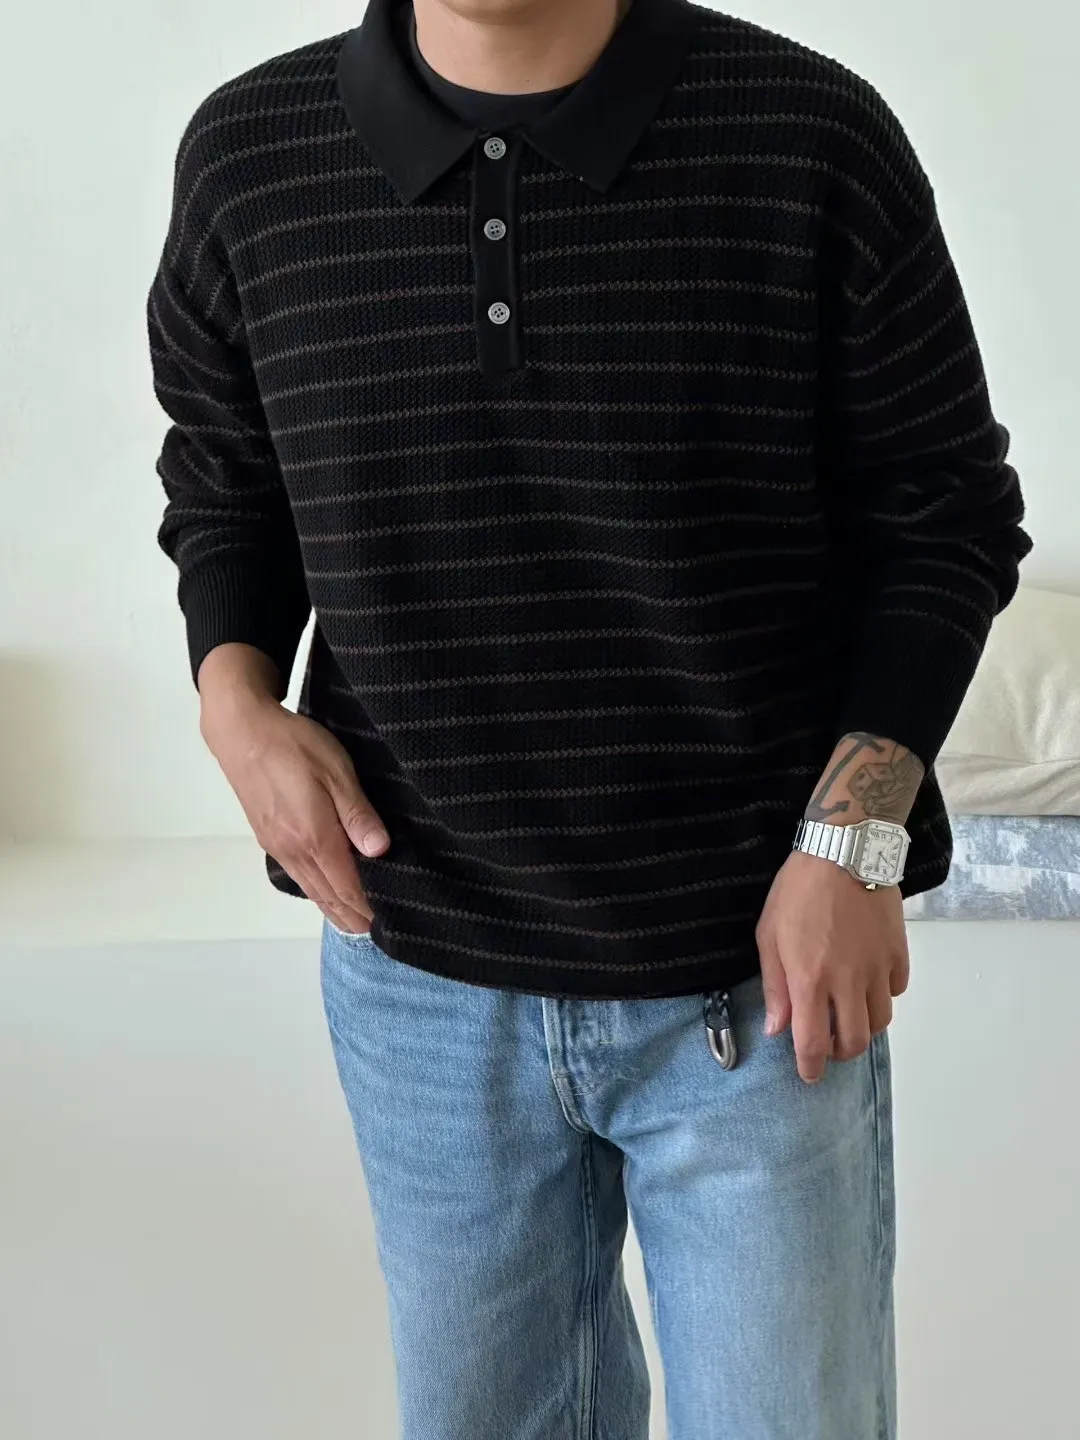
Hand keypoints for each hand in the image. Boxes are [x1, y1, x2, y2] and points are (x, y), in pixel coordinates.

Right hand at [200, 687, 388, 934]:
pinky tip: (326, 890)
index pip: (347, 888)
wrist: (240, 731)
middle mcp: (293, 850)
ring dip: (333, 908)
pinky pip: (297, 875)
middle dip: (353, 917)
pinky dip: (316, 891)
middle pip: (328, 897)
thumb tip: (379, 850)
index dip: (367, 909)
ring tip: (354, 922)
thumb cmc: (292, 745)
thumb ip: (357, 814)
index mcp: (315, 837)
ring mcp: (277, 846)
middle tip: (376, 933)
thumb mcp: (336, 772)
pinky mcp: (268, 837)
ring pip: (311, 890)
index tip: (387, 924)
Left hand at [755, 850, 909, 1083]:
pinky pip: (896, 990)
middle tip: (828, 1046)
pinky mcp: (898, 953)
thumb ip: (774, 986)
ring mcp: (877, 969)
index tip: (809, 1074)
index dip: (811, 1067)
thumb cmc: (797, 891)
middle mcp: (847, 983)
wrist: (843, 852)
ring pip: (880, 1022)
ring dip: (863, 1029)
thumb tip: (777, 1029)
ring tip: (848, 1018)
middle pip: (853, 1041)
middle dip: (839, 1053)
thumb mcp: (769, 935)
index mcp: (809, 981)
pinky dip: (883, 996)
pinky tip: (868, 983)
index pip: (813, 1043)